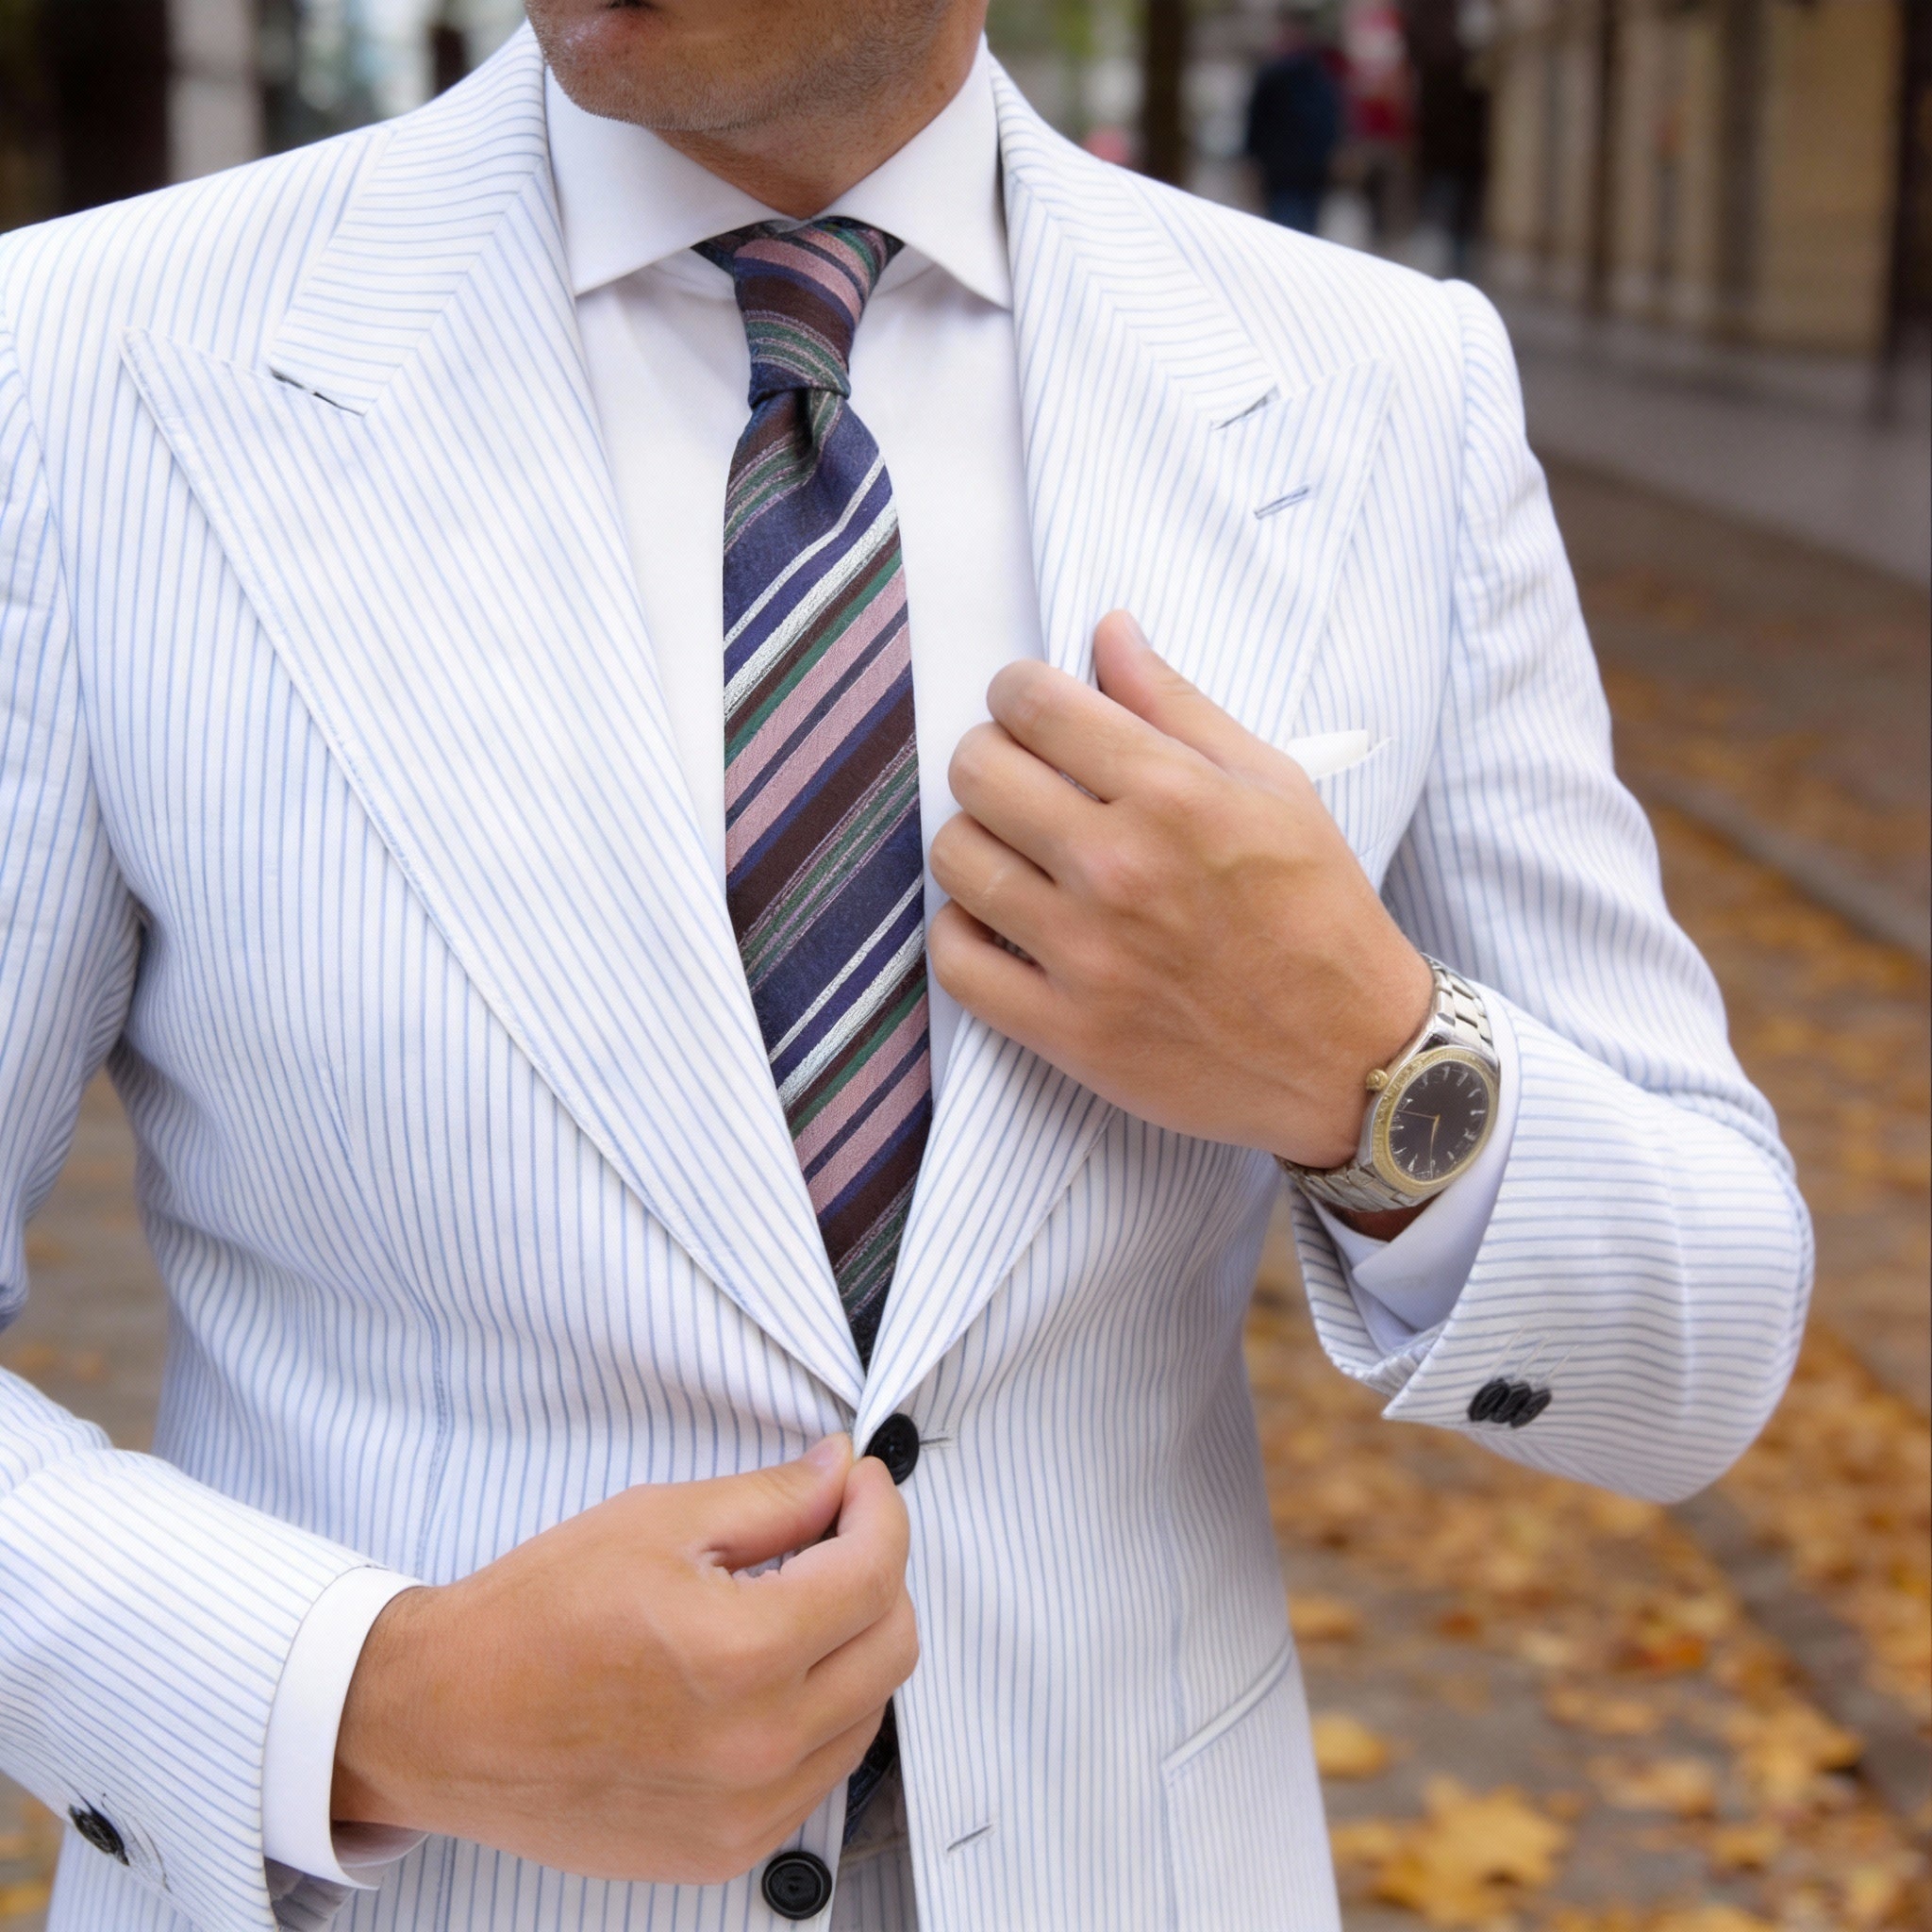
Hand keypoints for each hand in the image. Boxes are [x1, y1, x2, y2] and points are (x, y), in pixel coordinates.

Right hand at [331, 1437, 915, 1881]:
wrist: (444, 1720)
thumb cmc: (534, 1616)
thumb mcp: (657, 1521)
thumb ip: (771, 1498)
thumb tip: (839, 1472)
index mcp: (742, 1653)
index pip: (876, 1573)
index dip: (880, 1510)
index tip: (859, 1483)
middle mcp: (757, 1745)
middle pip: (893, 1645)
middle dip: (880, 1572)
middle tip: (835, 1531)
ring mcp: (746, 1812)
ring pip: (867, 1713)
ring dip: (854, 1645)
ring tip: (797, 1601)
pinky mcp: (727, 1849)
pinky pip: (819, 1773)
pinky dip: (819, 1712)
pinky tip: (770, 1673)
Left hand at [929, 611, 1432, 1173]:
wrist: (1351, 1055)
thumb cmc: (1318, 913)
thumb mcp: (1272, 786)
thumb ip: (1177, 705)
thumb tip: (1108, 632)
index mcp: (1173, 794)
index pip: (1033, 704)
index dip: (1018, 693)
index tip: (1032, 710)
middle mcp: (1119, 867)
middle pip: (977, 772)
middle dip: (990, 758)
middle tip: (1022, 780)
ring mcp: (1086, 954)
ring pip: (955, 858)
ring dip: (975, 842)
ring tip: (1016, 853)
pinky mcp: (1066, 1030)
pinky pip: (956, 962)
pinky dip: (962, 934)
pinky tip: (999, 923)